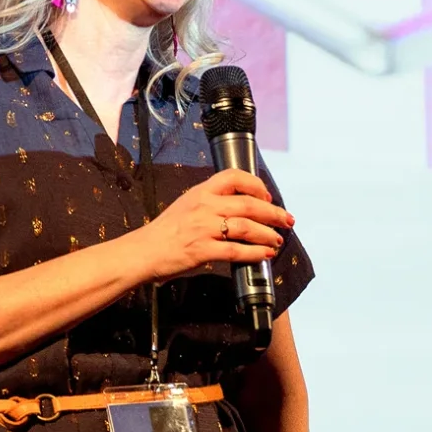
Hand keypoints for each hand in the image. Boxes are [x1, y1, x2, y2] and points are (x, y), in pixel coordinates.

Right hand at [135, 168, 289, 281]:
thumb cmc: (165, 231)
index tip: (267, 196)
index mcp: (201, 192)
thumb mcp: (187, 204)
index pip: (234, 176)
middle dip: (273, 213)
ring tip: (277, 239)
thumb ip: (211, 201)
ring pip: (247, 227)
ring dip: (267, 234)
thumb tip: (240, 206)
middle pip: (249, 204)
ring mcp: (204, 228)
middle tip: (287, 220)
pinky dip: (255, 253)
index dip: (256, 185)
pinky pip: (236, 250)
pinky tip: (264, 255)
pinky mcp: (203, 250)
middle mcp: (204, 206)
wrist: (144, 251)